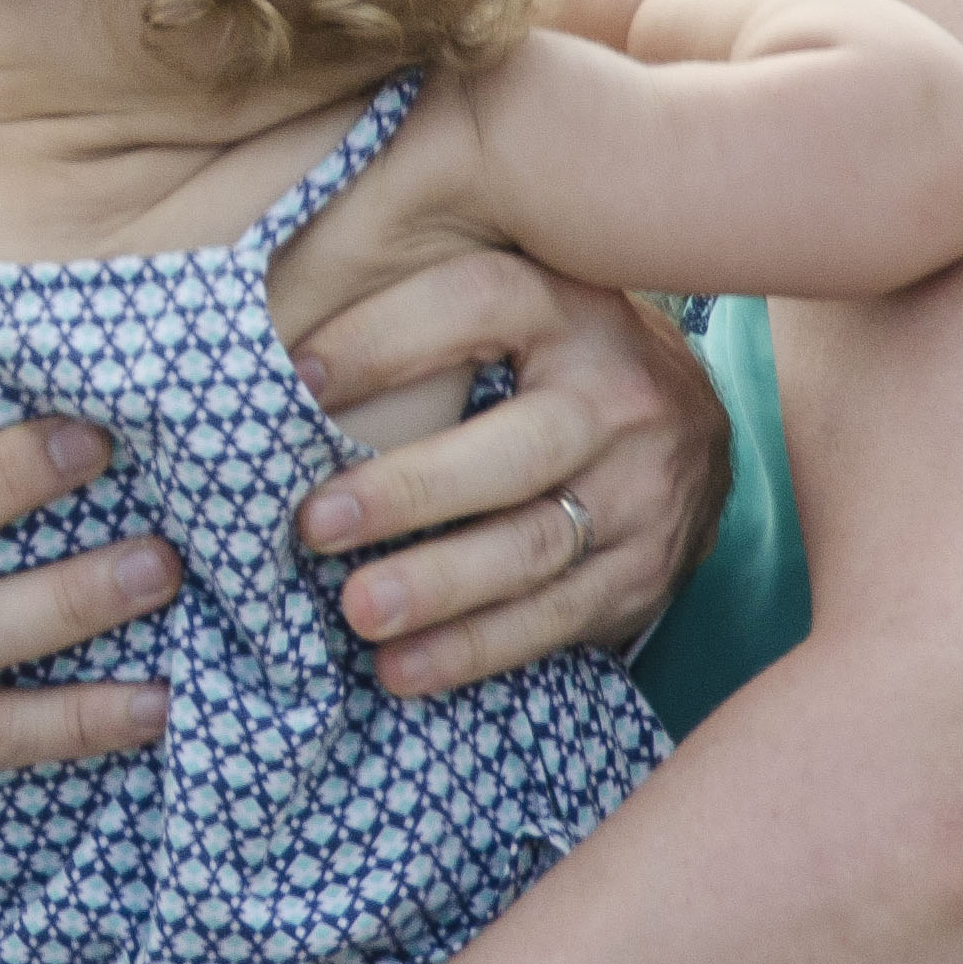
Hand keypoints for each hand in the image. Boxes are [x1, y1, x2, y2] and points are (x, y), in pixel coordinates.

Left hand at [293, 258, 728, 695]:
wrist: (689, 416)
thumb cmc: (552, 348)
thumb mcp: (510, 296)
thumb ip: (415, 302)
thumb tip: (273, 319)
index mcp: (568, 306)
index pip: (475, 303)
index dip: (382, 338)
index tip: (296, 378)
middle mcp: (619, 397)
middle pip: (512, 452)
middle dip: (408, 493)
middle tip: (312, 523)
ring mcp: (643, 492)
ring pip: (535, 548)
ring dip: (438, 588)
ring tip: (356, 611)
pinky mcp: (647, 572)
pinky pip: (557, 618)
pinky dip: (475, 649)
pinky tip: (404, 667)